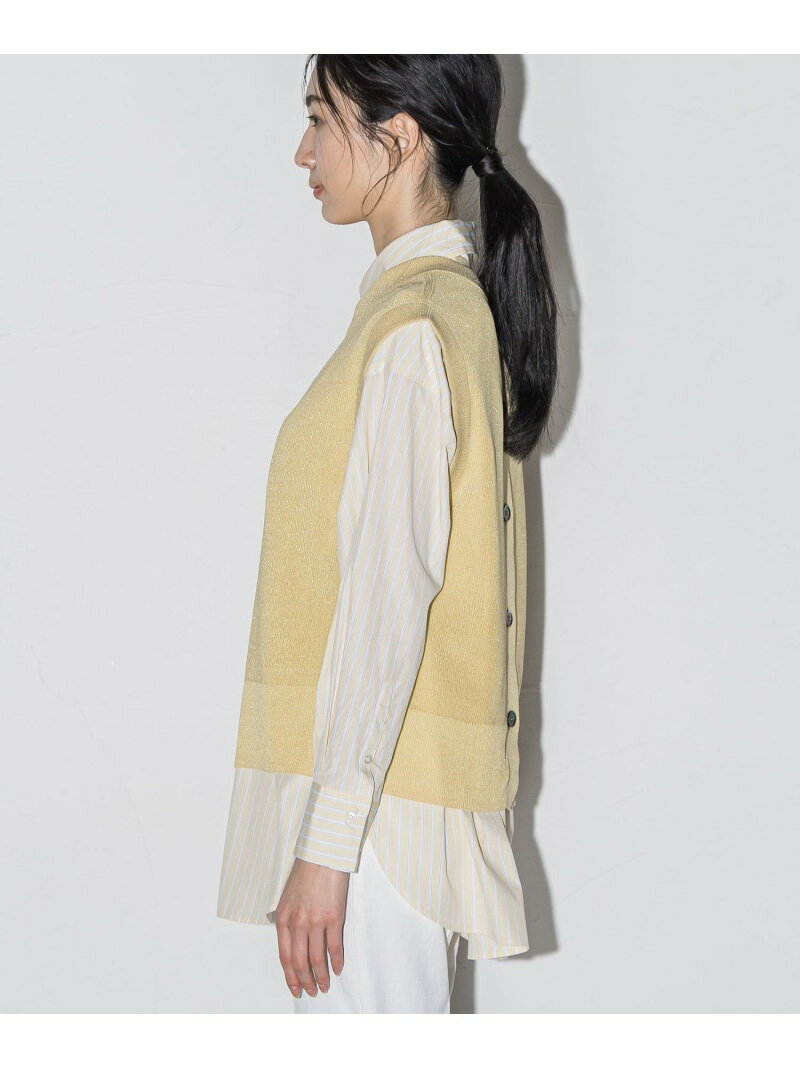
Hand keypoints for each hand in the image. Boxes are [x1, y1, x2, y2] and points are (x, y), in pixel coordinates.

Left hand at [274, 856, 349, 997]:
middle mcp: (297, 924)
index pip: (284, 957)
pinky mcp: (333, 917)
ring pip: (317, 959)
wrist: (321, 855)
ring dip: (321, 976)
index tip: (296, 989)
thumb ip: (288, 921)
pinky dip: (337, 961)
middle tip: (312, 991)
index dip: (290, 977)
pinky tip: (338, 968)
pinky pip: (334, 946)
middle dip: (305, 981)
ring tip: (325, 985)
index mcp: (283, 920)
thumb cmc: (305, 873)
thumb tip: (293, 944)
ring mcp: (315, 921)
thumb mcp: (287, 898)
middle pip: (300, 962)